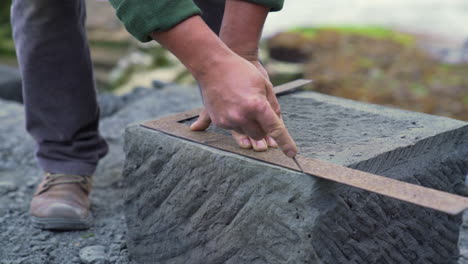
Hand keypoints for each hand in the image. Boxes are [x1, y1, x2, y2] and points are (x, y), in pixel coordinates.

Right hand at [151, 15, 296, 156]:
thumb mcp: (264, 85)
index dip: (286, 142)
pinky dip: (237, 122)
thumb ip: (273, 106)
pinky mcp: (219, 122)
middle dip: (263, 129)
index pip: (276, 128)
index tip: (292, 153)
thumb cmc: (242, 72)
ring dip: (249, 126)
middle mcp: (243, 116)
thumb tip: (278, 124)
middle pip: (260, 135)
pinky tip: (234, 107)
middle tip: (260, 114)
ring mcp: (229, 120)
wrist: (213, 65)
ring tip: (244, 106)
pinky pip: (234, 129)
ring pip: (246, 134)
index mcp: (257, 105)